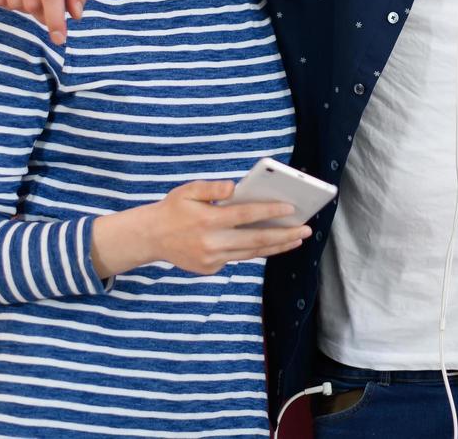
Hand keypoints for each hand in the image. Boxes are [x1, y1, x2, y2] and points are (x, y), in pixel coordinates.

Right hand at [92, 180, 310, 277]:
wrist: (151, 237)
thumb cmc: (174, 208)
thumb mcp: (188, 190)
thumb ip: (212, 188)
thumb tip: (234, 188)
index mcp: (207, 220)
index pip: (245, 215)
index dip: (269, 211)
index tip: (291, 208)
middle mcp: (211, 242)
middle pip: (255, 239)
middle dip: (284, 235)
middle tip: (306, 230)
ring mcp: (211, 259)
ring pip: (251, 253)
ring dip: (276, 246)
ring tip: (297, 239)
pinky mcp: (210, 269)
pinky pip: (237, 258)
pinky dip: (256, 251)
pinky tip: (272, 243)